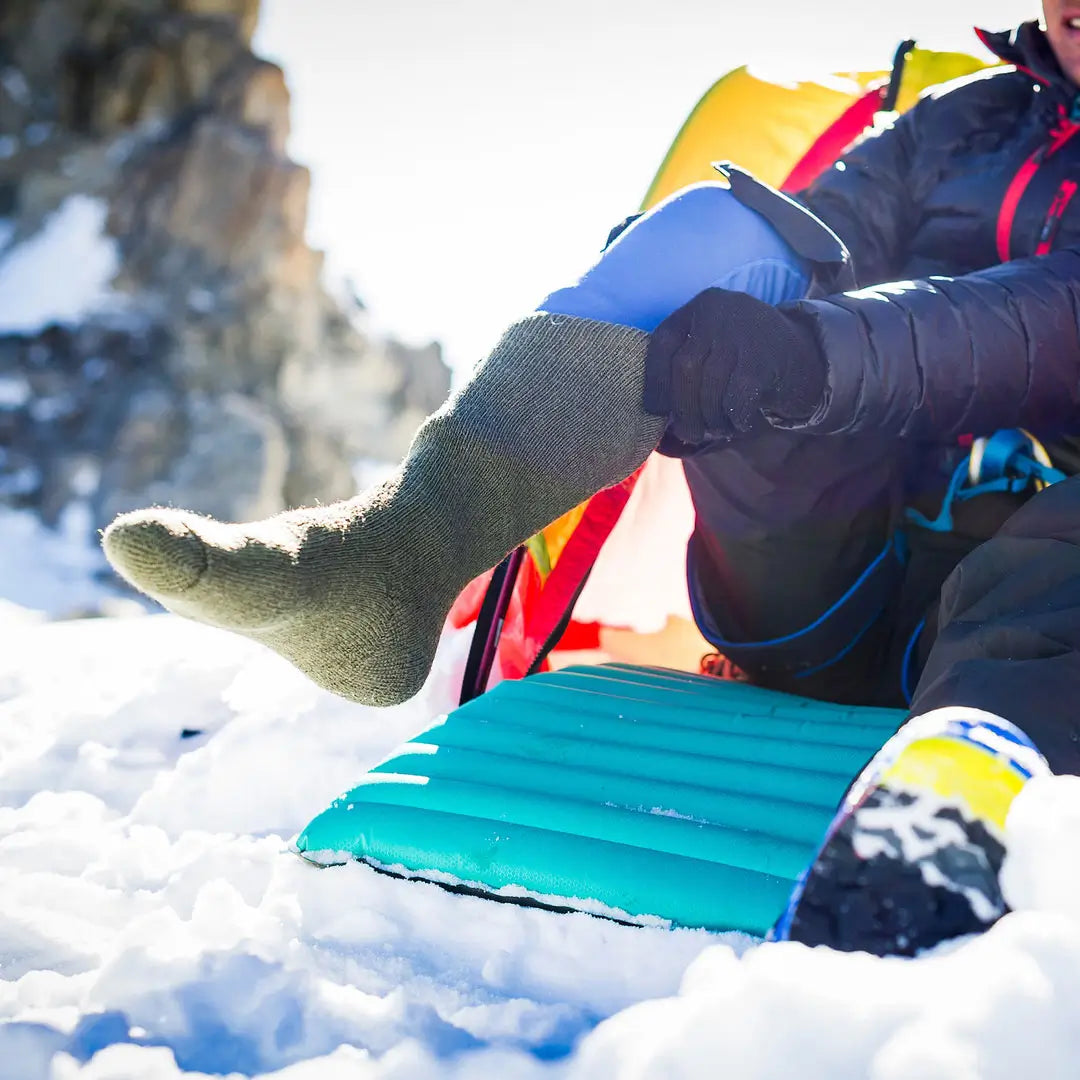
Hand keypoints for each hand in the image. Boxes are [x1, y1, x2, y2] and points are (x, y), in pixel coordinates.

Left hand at [643, 288, 826, 442]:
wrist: (808, 356)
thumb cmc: (746, 362)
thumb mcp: (714, 349)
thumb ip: (687, 366)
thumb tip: (653, 409)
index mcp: (700, 306)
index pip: (663, 343)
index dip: (655, 381)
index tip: (656, 410)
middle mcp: (719, 310)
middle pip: (685, 369)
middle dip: (684, 409)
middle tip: (690, 433)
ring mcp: (744, 330)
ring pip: (709, 386)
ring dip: (709, 418)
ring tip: (716, 430)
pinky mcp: (766, 356)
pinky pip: (736, 398)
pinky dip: (734, 418)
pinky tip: (739, 424)